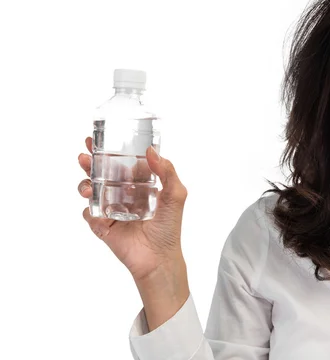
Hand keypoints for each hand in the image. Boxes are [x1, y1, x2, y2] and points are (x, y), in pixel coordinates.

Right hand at [77, 136, 187, 281]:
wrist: (158, 258)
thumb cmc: (169, 227)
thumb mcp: (176, 195)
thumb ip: (167, 171)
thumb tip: (152, 151)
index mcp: (140, 185)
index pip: (123, 163)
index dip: (112, 152)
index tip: (103, 140)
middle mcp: (124, 194)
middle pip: (102, 173)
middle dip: (90, 163)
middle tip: (85, 155)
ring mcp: (111, 209)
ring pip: (91, 190)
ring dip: (85, 184)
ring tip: (87, 186)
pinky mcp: (102, 225)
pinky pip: (89, 214)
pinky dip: (89, 211)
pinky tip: (96, 212)